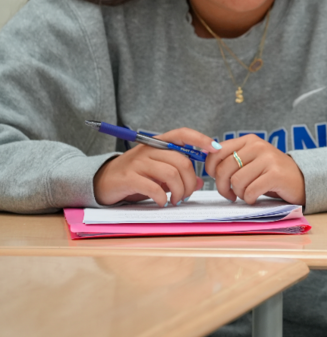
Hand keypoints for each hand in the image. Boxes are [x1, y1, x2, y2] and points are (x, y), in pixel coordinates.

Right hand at [93, 128, 213, 206]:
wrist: (101, 181)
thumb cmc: (135, 175)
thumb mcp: (157, 171)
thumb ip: (178, 174)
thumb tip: (199, 182)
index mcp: (157, 143)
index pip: (183, 134)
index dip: (201, 139)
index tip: (215, 150)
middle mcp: (148, 149)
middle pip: (182, 161)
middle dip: (190, 181)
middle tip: (186, 195)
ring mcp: (137, 162)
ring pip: (171, 174)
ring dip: (179, 191)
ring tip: (176, 200)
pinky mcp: (128, 178)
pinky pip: (154, 187)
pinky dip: (162, 198)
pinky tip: (161, 202)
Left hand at [203, 135, 305, 205]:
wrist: (301, 180)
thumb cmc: (270, 173)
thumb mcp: (251, 160)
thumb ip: (232, 159)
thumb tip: (207, 165)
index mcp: (249, 140)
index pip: (217, 152)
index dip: (211, 169)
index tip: (217, 179)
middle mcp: (259, 146)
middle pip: (224, 169)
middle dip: (222, 187)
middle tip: (229, 194)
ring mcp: (268, 159)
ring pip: (237, 181)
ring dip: (238, 194)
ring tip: (246, 194)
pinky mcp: (276, 174)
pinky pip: (250, 191)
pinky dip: (249, 199)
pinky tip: (254, 198)